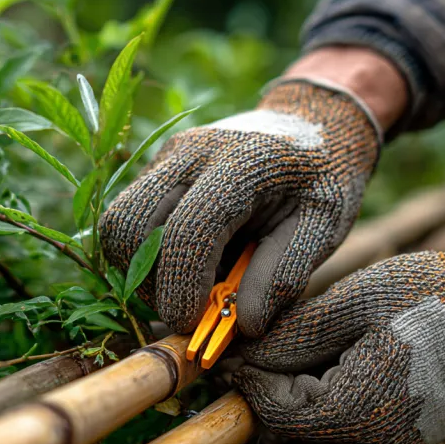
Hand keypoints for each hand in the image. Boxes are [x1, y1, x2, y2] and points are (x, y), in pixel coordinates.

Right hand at [100, 78, 381, 335]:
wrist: (312, 118)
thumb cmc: (324, 177)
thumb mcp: (324, 224)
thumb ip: (286, 273)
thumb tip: (243, 324)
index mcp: (242, 163)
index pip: (188, 231)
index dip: (183, 288)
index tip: (194, 325)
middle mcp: (192, 152)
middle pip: (132, 224)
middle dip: (148, 281)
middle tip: (184, 309)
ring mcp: (168, 155)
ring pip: (119, 222)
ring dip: (140, 269)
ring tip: (186, 287)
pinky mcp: (158, 166)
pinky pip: (130, 216)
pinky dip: (146, 252)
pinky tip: (187, 262)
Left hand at [234, 235, 444, 443]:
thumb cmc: (433, 296)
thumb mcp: (354, 301)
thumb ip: (294, 334)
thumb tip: (244, 355)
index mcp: (358, 410)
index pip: (275, 408)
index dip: (247, 376)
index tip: (231, 344)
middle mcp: (375, 440)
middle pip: (296, 415)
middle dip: (274, 375)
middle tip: (261, 332)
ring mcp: (394, 440)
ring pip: (321, 414)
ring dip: (303, 378)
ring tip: (303, 332)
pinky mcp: (406, 430)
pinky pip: (351, 413)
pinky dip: (333, 383)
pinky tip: (337, 346)